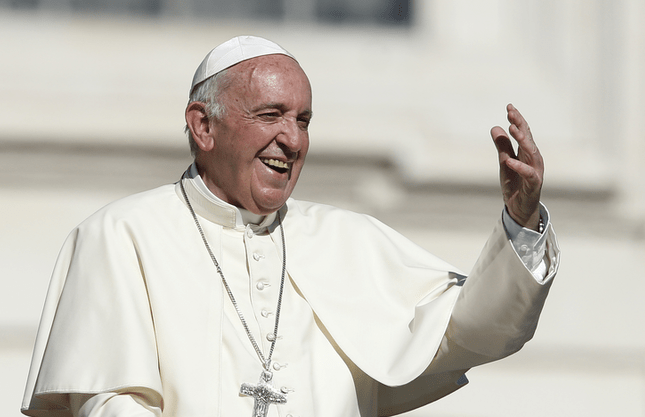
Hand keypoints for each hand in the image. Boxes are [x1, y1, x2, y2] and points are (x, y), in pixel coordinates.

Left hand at [491, 104, 543, 230]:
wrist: (519, 208)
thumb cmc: (515, 184)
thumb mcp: (504, 162)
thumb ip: (502, 146)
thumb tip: (495, 127)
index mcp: (527, 152)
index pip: (523, 132)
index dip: (517, 119)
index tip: (509, 107)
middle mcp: (534, 159)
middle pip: (528, 138)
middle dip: (520, 124)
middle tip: (511, 112)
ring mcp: (535, 171)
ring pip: (531, 152)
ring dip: (522, 140)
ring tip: (512, 128)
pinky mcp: (534, 184)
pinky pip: (528, 173)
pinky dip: (519, 166)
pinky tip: (509, 160)